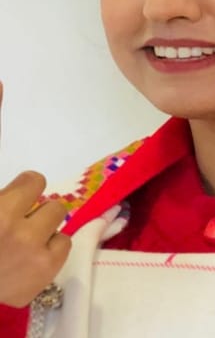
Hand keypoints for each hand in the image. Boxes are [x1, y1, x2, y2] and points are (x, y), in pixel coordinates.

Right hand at [0, 82, 71, 306]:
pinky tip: (27, 261)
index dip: (23, 192)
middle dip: (32, 211)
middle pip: (50, 200)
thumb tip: (2, 83)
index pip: (33, 182)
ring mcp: (29, 254)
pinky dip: (49, 253)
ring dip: (42, 229)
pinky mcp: (42, 276)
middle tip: (12, 228)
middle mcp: (10, 227)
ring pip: (58, 219)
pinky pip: (64, 245)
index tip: (13, 203)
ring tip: (19, 244)